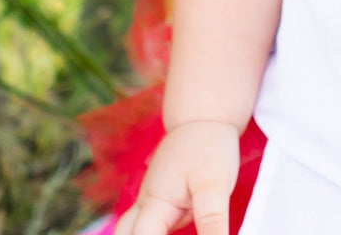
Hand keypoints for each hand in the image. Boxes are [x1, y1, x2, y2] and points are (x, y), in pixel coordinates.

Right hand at [113, 120, 241, 234]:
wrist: (204, 118)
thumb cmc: (208, 146)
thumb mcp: (215, 185)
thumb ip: (212, 221)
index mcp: (155, 202)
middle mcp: (147, 203)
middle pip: (124, 234)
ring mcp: (151, 200)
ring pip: (133, 229)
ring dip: (143, 234)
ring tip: (168, 234)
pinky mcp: (161, 199)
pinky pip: (149, 225)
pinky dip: (154, 233)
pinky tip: (170, 233)